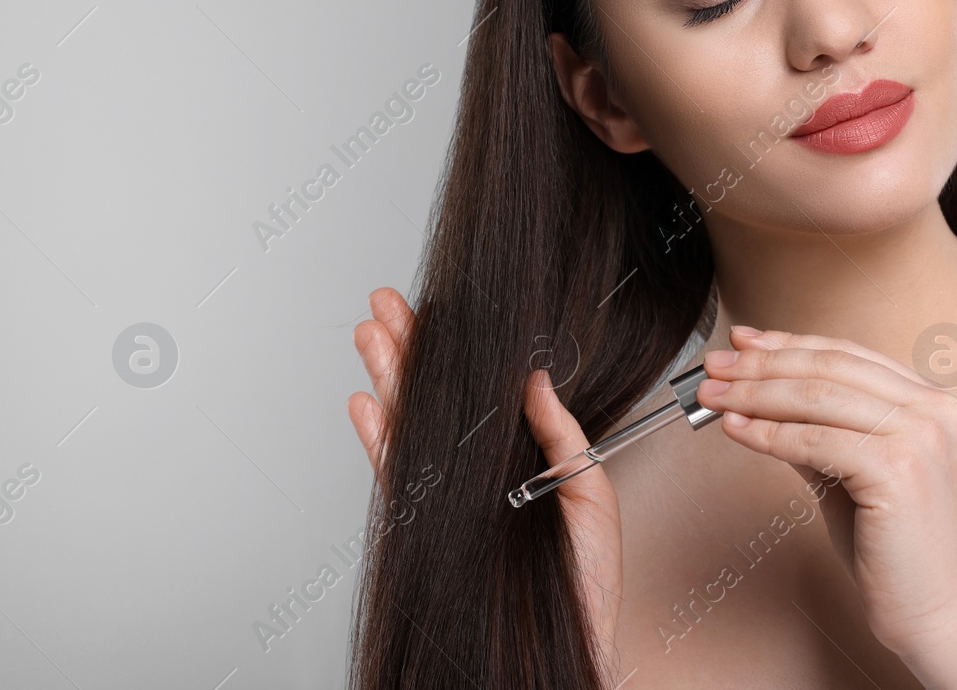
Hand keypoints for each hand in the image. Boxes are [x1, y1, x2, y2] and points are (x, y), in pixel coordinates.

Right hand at [346, 287, 624, 680]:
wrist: (564, 652)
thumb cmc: (585, 585)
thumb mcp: (590, 493)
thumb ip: (560, 435)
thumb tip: (536, 379)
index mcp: (519, 457)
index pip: (482, 392)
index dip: (459, 351)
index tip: (443, 309)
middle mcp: (480, 472)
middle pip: (436, 397)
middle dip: (410, 347)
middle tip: (388, 304)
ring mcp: (451, 496)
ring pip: (410, 423)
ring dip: (389, 377)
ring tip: (373, 334)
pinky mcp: (430, 524)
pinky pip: (396, 475)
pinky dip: (379, 439)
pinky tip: (366, 403)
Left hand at [694, 326, 956, 662]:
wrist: (941, 616)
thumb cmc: (898, 553)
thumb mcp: (852, 475)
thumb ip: (817, 432)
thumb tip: (759, 398)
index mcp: (932, 402)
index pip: (847, 354)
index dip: (789, 343)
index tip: (743, 342)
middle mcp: (933, 410)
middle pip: (829, 368)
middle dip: (762, 363)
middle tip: (714, 367)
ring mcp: (921, 437)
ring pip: (817, 396)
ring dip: (755, 393)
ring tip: (714, 396)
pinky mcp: (898, 469)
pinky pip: (815, 441)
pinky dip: (768, 433)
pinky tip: (737, 431)